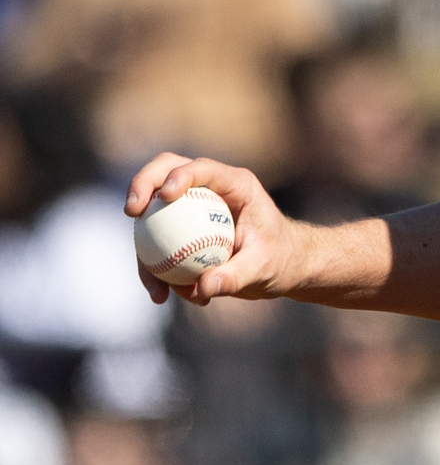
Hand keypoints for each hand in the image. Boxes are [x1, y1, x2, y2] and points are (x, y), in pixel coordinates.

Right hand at [126, 153, 303, 307]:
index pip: (202, 168)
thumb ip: (235, 275)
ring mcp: (192, 207)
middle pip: (166, 171)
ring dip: (142, 244)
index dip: (179, 175)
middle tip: (131, 212)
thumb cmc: (281, 259)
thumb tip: (203, 287)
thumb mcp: (264, 268)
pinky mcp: (181, 229)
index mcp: (235, 185)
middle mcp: (210, 190)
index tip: (164, 197)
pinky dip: (154, 269)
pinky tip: (161, 297)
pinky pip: (157, 244)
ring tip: (153, 284)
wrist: (283, 268)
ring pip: (153, 211)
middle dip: (142, 184)